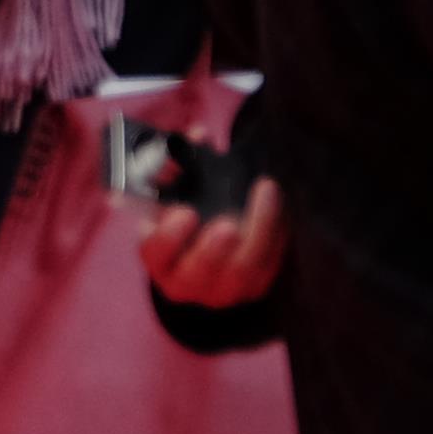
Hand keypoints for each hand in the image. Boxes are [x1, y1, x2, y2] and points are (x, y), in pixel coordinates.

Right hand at [138, 176, 289, 310]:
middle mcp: (185, 281)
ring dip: (258, 232)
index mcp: (159, 257)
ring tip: (266, 193)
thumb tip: (193, 144)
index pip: (155, 252)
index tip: (186, 213)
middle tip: (228, 226)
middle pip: (198, 272)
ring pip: (242, 271)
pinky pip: (270, 263)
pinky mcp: (253, 285)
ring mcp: (221, 289)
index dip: (169, 236)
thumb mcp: (173, 191)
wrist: (210, 241)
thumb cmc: (186, 213)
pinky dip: (277, 231)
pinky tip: (277, 201)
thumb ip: (176, 167)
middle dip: (213, 250)